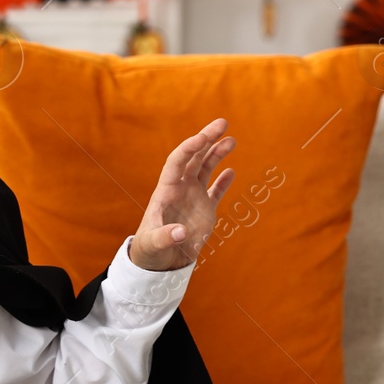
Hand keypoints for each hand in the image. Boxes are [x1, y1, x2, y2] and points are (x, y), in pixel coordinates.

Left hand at [129, 118, 236, 271]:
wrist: (159, 261)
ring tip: (231, 140)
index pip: (177, 161)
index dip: (189, 147)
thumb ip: (165, 237)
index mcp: (166, 190)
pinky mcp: (204, 210)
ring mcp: (193, 198)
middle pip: (194, 158)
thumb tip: (181, 233)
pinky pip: (215, 191)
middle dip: (207, 139)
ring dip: (217, 153)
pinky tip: (231, 171)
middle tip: (223, 123)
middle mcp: (181, 189)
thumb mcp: (154, 244)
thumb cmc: (151, 249)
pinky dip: (223, 181)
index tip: (203, 137)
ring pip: (206, 169)